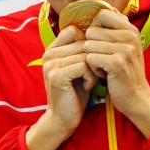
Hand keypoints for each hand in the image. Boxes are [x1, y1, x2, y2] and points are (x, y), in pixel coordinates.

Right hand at [26, 25, 97, 149]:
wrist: (63, 119)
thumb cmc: (75, 92)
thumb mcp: (78, 68)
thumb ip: (82, 51)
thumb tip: (100, 32)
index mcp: (52, 49)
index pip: (73, 30)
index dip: (88, 42)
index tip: (92, 59)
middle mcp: (49, 54)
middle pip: (82, 42)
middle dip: (94, 58)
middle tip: (94, 74)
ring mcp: (51, 64)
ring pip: (85, 54)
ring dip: (93, 69)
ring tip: (89, 81)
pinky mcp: (57, 75)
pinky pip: (84, 66)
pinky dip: (90, 77)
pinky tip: (85, 87)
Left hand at [84, 9, 149, 137]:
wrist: (137, 98)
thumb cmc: (126, 71)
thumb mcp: (125, 46)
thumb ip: (115, 29)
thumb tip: (102, 9)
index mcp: (130, 29)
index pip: (102, 14)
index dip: (94, 27)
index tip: (99, 41)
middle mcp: (129, 36)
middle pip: (91, 30)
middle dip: (91, 46)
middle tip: (103, 59)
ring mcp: (124, 49)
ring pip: (88, 45)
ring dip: (91, 59)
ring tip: (103, 67)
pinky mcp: (116, 63)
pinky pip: (90, 58)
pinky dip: (92, 68)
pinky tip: (103, 74)